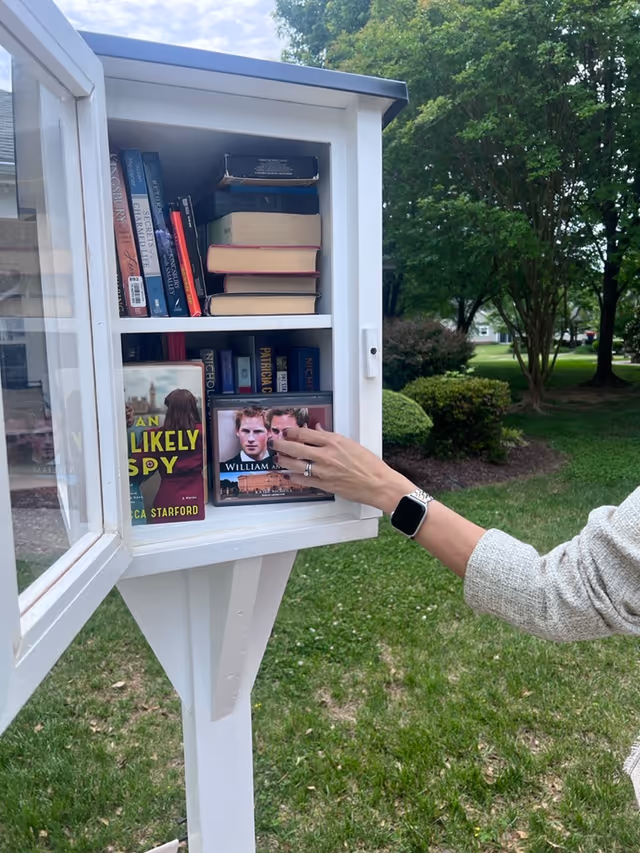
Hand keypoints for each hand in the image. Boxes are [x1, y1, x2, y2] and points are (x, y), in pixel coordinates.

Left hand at [270, 427, 415, 513]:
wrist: (378, 484)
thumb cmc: (369, 464)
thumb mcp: (351, 444)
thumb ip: (331, 437)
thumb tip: (318, 430)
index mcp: (334, 441)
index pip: (305, 434)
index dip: (292, 432)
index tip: (286, 432)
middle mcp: (326, 455)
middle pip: (296, 448)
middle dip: (281, 445)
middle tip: (274, 444)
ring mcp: (324, 471)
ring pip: (296, 465)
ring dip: (284, 461)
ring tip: (277, 459)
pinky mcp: (324, 485)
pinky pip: (303, 480)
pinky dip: (294, 477)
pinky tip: (289, 475)